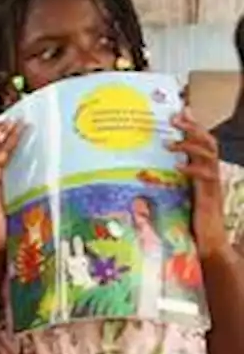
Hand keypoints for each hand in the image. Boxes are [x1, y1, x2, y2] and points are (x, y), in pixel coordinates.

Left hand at [170, 110, 229, 258]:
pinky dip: (193, 168)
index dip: (192, 125)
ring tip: (170, 143)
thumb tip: (142, 170)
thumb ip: (164, 181)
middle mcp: (209, 172)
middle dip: (192, 126)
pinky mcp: (210, 195)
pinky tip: (179, 166)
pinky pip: (206, 176)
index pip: (200, 141)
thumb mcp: (173, 195)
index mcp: (200, 170)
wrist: (207, 242)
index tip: (177, 111)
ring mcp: (211, 183)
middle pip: (207, 141)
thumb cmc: (187, 220)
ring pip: (209, 154)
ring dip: (190, 144)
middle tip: (174, 118)